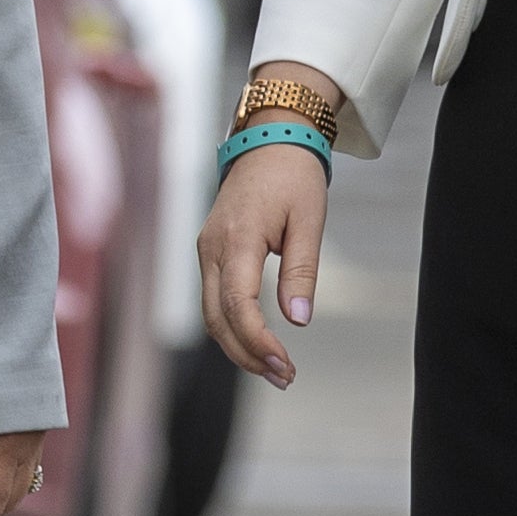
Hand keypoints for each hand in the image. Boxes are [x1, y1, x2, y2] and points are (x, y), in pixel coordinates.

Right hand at [197, 64, 339, 390]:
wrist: (270, 138)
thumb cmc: (294, 175)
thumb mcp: (310, 220)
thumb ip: (302, 271)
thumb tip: (299, 320)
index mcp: (237, 237)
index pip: (237, 304)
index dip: (257, 341)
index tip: (285, 364)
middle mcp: (212, 246)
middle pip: (216, 318)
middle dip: (248, 354)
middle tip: (285, 377)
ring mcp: (206, 249)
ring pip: (210, 313)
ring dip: (238, 346)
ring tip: (276, 369)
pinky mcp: (210, 251)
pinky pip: (212, 299)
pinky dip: (232, 326)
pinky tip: (258, 342)